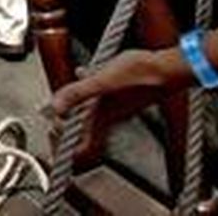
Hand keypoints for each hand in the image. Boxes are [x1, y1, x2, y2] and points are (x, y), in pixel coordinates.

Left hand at [47, 48, 185, 163]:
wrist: (167, 68)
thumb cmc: (140, 76)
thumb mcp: (102, 81)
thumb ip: (78, 93)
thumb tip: (55, 106)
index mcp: (103, 119)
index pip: (84, 148)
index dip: (66, 147)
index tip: (53, 130)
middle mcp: (109, 116)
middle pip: (82, 130)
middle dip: (64, 122)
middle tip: (51, 113)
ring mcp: (115, 105)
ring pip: (88, 113)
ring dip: (73, 105)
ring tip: (62, 95)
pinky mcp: (121, 92)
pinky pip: (98, 95)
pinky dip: (87, 87)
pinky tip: (83, 72)